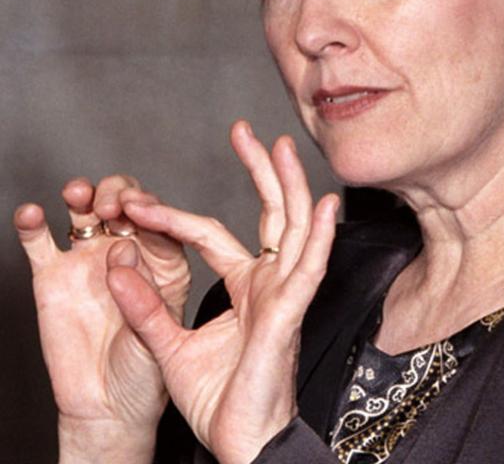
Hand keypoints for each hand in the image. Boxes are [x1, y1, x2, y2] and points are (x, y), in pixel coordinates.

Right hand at [15, 175, 189, 461]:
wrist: (108, 406)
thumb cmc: (145, 368)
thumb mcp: (157, 328)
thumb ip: (144, 290)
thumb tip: (124, 248)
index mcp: (165, 259)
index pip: (161, 221)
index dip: (152, 208)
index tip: (140, 208)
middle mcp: (129, 250)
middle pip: (125, 204)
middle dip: (119, 194)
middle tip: (112, 208)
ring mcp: (90, 259)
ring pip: (86, 212)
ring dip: (83, 194)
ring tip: (79, 195)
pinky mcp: (54, 276)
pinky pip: (41, 243)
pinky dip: (33, 225)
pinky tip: (32, 214)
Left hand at [106, 120, 338, 463]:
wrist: (240, 441)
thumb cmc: (218, 399)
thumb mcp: (169, 347)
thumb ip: (146, 308)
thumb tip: (118, 268)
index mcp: (246, 285)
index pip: (212, 233)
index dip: (175, 215)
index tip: (138, 202)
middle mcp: (269, 281)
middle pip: (271, 213)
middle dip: (260, 169)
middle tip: (245, 131)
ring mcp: (283, 294)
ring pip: (293, 229)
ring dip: (290, 187)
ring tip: (282, 148)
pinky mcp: (290, 314)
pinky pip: (309, 271)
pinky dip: (321, 237)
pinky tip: (324, 207)